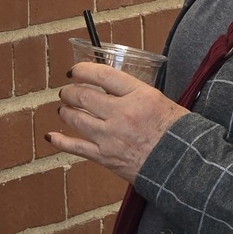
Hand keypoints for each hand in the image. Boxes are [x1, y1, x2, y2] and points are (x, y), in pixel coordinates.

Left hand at [47, 62, 188, 183]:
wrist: (181, 163)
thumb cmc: (175, 130)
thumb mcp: (158, 99)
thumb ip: (134, 92)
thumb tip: (111, 86)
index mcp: (139, 95)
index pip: (103, 75)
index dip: (84, 69)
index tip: (76, 70)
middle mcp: (122, 114)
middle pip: (85, 96)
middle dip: (71, 91)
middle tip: (68, 90)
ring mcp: (111, 137)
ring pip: (77, 119)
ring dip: (66, 111)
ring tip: (64, 107)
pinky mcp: (105, 157)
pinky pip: (76, 147)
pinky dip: (61, 141)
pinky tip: (51, 136)